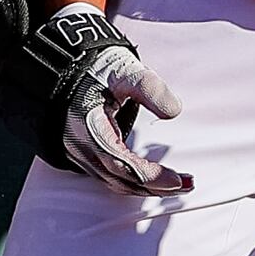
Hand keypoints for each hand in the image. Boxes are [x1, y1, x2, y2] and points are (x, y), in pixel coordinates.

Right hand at [49, 5, 191, 195]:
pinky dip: (134, 181)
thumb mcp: (125, 72)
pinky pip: (110, 175)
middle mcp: (82, 146)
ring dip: (146, 187)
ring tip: (178, 184)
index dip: (149, 176)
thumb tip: (174, 111)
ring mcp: (81, 153)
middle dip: (155, 186)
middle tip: (188, 184)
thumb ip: (150, 87)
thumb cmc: (96, 69)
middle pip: (120, 180)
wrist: (66, 69)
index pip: (121, 164)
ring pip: (115, 181)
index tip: (177, 179)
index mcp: (90, 128)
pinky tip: (154, 178)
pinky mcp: (85, 154)